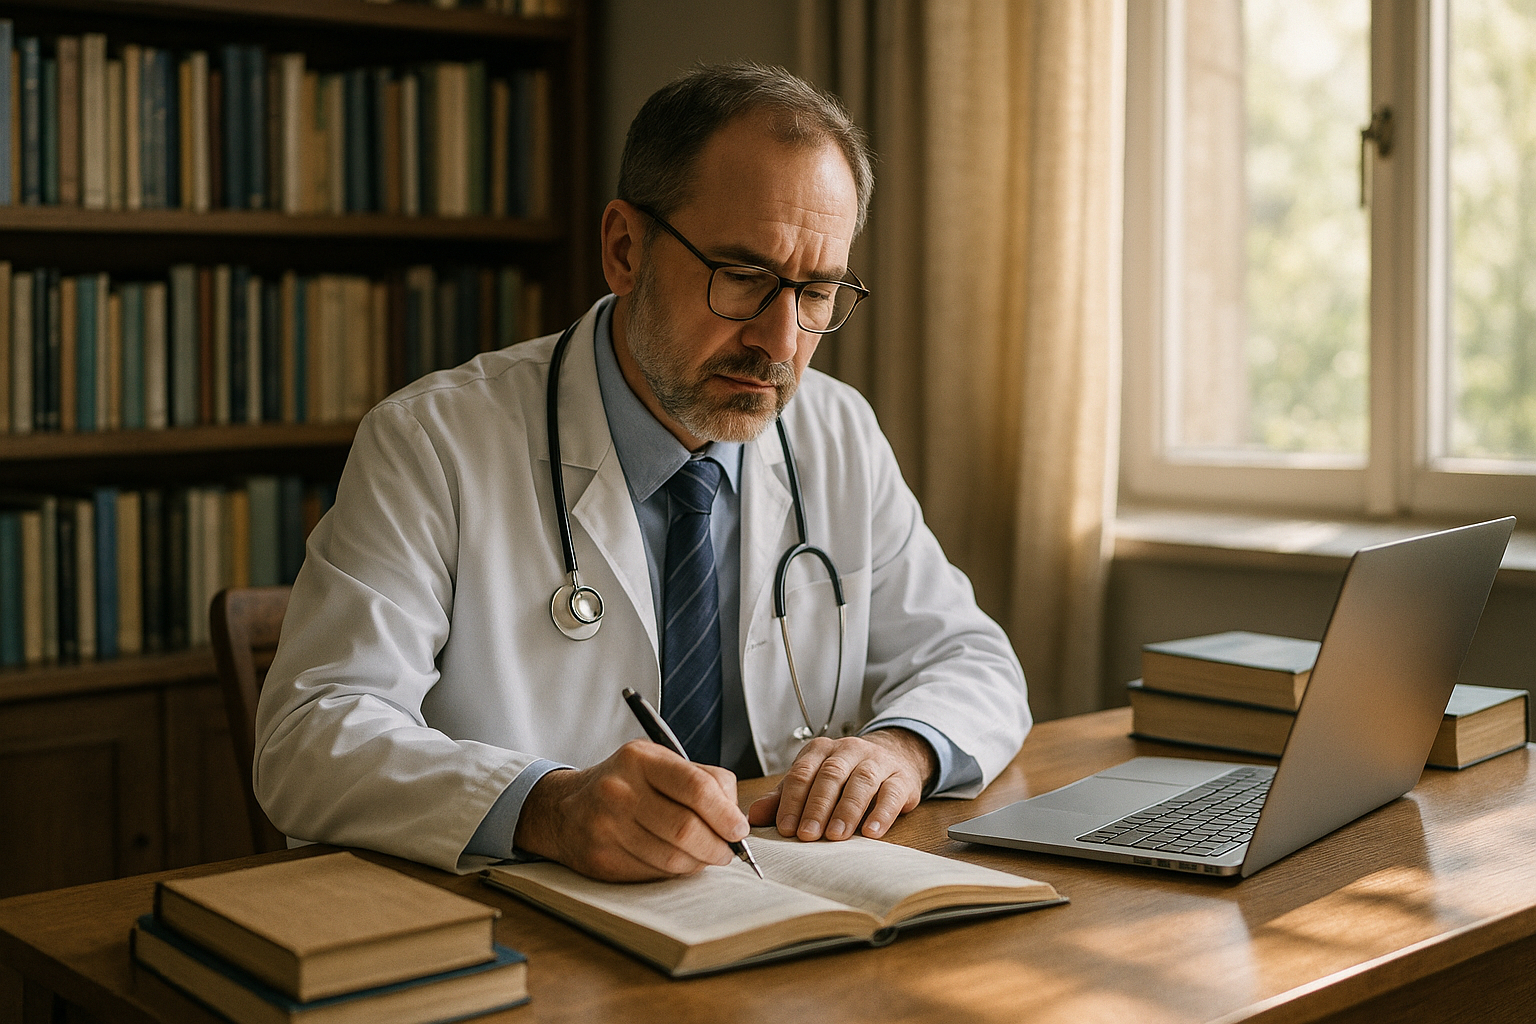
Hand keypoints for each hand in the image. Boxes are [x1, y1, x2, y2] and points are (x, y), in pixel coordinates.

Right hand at [513, 740, 749, 881]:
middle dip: (718, 846)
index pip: (696, 788)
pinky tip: (677, 861)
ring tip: (705, 856)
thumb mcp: (660, 763)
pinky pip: (654, 873)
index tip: (738, 829)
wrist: (565, 808)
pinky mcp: (602, 859)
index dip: (725, 814)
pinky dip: (675, 872)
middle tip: (727, 850)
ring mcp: (606, 827)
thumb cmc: (626, 784)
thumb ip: (703, 781)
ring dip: (699, 863)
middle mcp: (619, 790)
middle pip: (686, 828)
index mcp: (640, 759)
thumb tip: (735, 819)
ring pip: (672, 858)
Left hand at [746, 728, 937, 841]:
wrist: (892, 758)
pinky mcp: (901, 778)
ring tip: (836, 836)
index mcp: (821, 750)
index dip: (793, 801)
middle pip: (830, 776)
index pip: (802, 772)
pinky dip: (881, 813)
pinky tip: (871, 832)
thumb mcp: (811, 782)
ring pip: (861, 781)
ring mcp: (877, 762)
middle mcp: (849, 750)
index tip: (786, 828)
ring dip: (847, 810)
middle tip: (808, 835)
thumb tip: (754, 817)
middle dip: (817, 807)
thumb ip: (783, 799)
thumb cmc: (844, 776)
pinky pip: (892, 793)